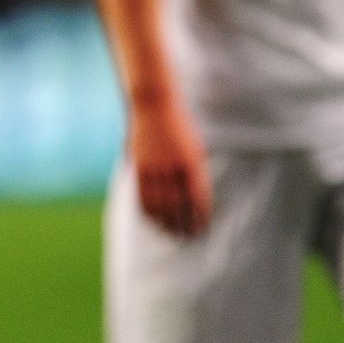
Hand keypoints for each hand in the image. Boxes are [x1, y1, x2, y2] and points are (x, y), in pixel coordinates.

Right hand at [128, 100, 211, 236]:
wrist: (155, 104)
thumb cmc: (178, 124)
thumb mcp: (194, 147)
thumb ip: (194, 171)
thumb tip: (195, 195)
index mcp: (192, 163)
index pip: (199, 198)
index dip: (201, 216)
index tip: (203, 227)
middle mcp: (174, 168)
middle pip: (180, 206)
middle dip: (185, 224)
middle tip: (188, 237)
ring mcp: (155, 168)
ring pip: (161, 204)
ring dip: (166, 222)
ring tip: (171, 232)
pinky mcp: (140, 166)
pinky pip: (144, 195)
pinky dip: (149, 211)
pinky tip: (153, 219)